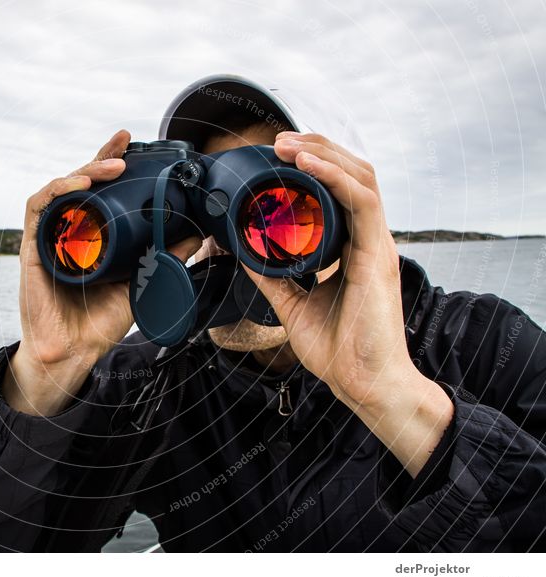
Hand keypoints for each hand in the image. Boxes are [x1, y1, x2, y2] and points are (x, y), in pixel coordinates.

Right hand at [8, 130, 201, 415]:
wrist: (74, 351)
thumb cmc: (101, 319)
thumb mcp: (144, 281)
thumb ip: (168, 256)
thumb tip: (199, 230)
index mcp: (93, 233)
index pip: (103, 190)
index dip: (115, 163)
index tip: (135, 144)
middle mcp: (70, 228)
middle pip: (83, 181)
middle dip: (104, 157)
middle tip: (126, 144)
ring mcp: (51, 235)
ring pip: (62, 187)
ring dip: (86, 170)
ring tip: (112, 166)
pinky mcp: (34, 246)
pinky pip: (39, 207)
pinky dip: (58, 190)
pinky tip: (79, 183)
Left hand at [242, 132, 452, 476]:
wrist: (365, 385)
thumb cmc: (338, 351)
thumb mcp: (294, 305)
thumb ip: (274, 278)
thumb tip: (246, 254)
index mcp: (352, 248)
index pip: (338, 191)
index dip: (312, 167)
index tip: (276, 159)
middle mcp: (368, 240)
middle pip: (350, 174)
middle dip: (315, 149)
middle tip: (276, 142)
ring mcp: (377, 244)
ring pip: (360, 176)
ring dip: (322, 152)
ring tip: (286, 144)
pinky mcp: (379, 255)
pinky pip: (362, 200)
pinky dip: (333, 175)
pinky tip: (306, 163)